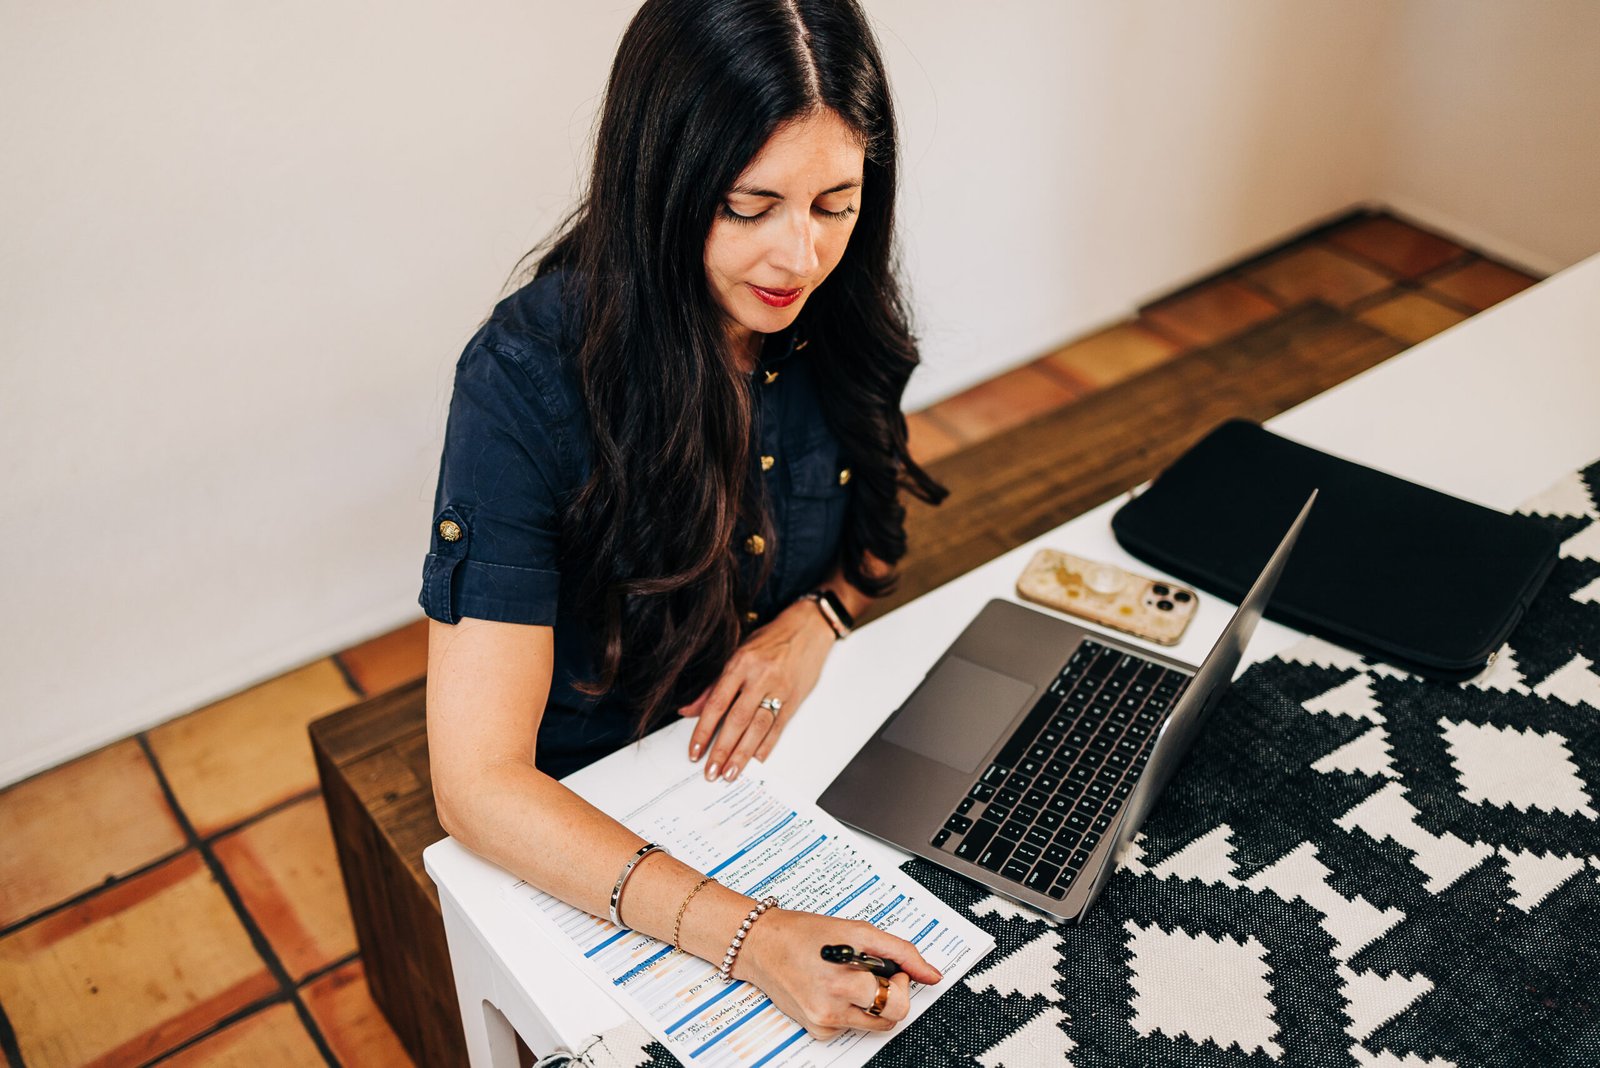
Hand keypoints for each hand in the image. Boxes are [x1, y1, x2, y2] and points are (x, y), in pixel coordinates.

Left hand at [680, 599, 835, 780]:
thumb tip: (688, 710)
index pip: (717, 703)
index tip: (694, 752)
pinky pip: (779, 727)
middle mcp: (760, 677)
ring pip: (758, 727)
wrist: (808, 628)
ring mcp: (779, 689)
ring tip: (731, 773)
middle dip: (722, 750)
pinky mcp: (794, 698)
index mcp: (740, 664)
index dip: (703, 731)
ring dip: (743, 754)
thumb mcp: (737, 653)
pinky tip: (756, 761)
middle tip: (711, 772)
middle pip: (737, 720)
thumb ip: (713, 684)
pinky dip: (766, 746)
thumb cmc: (769, 639)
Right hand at [737, 909, 942, 1039]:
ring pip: (872, 1024)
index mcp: (844, 982)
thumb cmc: (802, 933)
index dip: (902, 983)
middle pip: (889, 1018)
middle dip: (891, 995)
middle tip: (874, 973)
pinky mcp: (816, 1030)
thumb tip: (930, 974)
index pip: (898, 1004)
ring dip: (871, 1002)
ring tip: (850, 977)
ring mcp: (823, 1023)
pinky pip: (850, 1027)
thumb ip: (900, 951)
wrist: (761, 944)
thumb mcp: (858, 931)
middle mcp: (832, 1009)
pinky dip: (850, 1009)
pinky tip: (833, 987)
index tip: (892, 968)